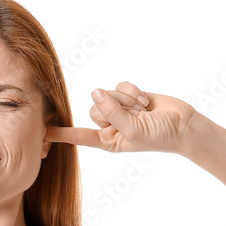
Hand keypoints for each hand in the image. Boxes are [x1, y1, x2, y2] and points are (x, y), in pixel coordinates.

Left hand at [45, 82, 195, 153]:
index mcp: (107, 140)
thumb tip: (95, 92)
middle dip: (116, 108)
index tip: (42, 133)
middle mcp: (109, 124)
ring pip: (107, 94)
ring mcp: (118, 109)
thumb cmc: (158, 136)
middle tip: (136, 116)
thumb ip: (111, 112)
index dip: (61, 134)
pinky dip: (134, 91)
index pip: (79, 136)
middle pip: (94, 108)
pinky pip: (120, 85)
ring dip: (127, 100)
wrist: (182, 125)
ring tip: (143, 110)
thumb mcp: (131, 130)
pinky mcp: (128, 95)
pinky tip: (146, 101)